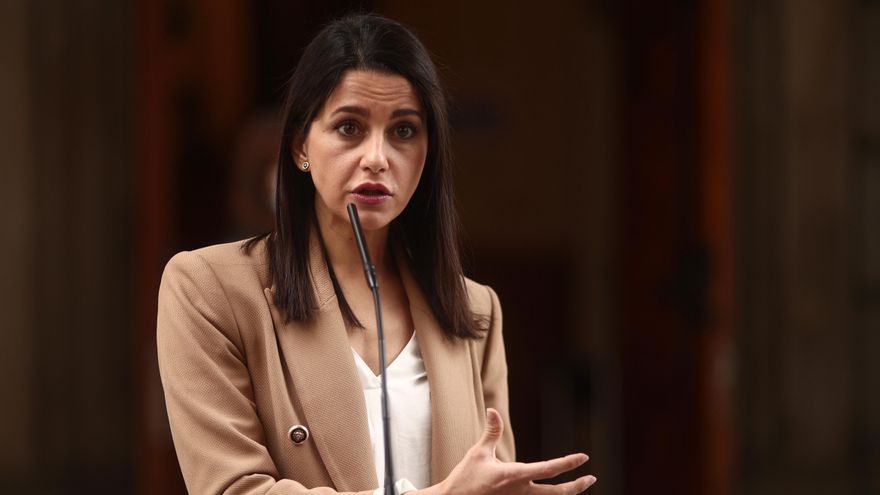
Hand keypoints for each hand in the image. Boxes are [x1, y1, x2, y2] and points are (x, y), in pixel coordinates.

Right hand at [420, 408, 595, 494]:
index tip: (583, 457)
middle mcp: (520, 492)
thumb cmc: (465, 478)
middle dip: (577, 486)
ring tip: (578, 486)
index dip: (568, 463)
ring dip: (566, 494)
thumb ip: (491, 432)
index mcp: (514, 476)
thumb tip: (493, 410)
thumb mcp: (478, 453)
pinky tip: (556, 494)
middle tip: (591, 478)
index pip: (548, 469)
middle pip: (557, 494)